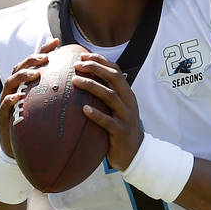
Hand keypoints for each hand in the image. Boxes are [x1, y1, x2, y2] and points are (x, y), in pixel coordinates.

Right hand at [0, 38, 59, 157]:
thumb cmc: (39, 128)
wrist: (20, 151)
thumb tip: (89, 84)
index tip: (58, 42)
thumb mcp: (51, 109)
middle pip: (20, 67)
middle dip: (32, 60)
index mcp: (27, 85)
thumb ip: (63, 96)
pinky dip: (10, 100)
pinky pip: (4, 106)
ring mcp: (5, 102)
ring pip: (10, 83)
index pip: (35, 63)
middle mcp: (14, 90)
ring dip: (22, 76)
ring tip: (35, 74)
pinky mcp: (1, 117)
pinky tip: (18, 98)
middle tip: (46, 58)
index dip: (44, 51)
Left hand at [72, 53, 143, 170]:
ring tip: (75, 81)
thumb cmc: (120, 127)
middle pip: (113, 78)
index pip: (115, 70)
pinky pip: (107, 122)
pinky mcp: (121, 132)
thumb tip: (83, 79)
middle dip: (95, 68)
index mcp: (127, 93)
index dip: (99, 61)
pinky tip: (84, 109)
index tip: (82, 56)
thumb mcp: (117, 108)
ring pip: (110, 96)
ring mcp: (126, 116)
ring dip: (92, 86)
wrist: (135, 153)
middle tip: (77, 65)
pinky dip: (96, 114)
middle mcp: (128, 101)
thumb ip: (106, 95)